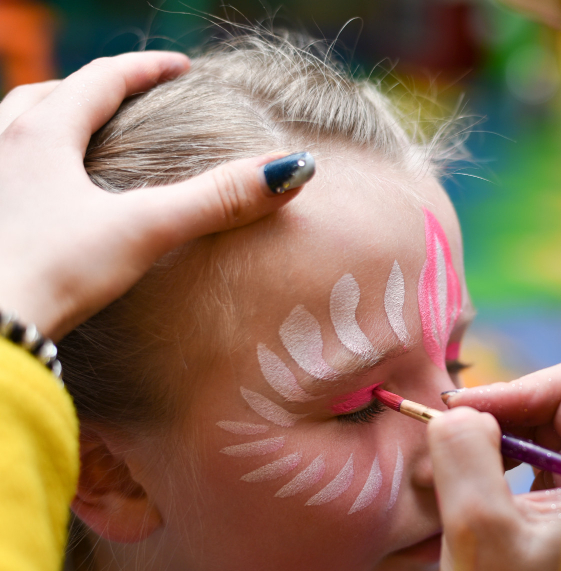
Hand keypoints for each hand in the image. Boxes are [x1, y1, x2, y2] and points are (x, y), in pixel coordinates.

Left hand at [0, 52, 310, 340]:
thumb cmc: (53, 273)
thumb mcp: (144, 231)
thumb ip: (216, 200)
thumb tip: (291, 172)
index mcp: (41, 134)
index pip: (102, 78)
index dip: (147, 69)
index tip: (181, 67)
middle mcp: (2, 145)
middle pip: (48, 94)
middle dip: (95, 89)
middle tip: (133, 96)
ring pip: (13, 126)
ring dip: (51, 119)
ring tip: (82, 135)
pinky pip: (6, 169)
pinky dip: (30, 162)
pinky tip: (48, 193)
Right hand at [429, 358, 560, 570]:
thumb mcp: (478, 535)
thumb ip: (465, 458)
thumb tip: (459, 410)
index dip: (516, 390)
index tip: (463, 415)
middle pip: (558, 405)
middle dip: (497, 415)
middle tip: (448, 435)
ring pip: (543, 431)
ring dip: (492, 440)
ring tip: (450, 469)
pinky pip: (537, 461)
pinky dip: (498, 464)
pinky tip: (469, 488)